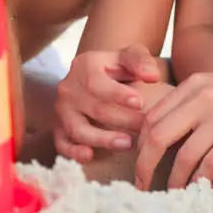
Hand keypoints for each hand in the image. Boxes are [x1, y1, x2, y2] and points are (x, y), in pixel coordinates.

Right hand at [53, 45, 163, 162]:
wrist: (96, 75)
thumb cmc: (118, 67)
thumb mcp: (130, 56)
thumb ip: (142, 62)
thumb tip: (152, 76)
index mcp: (84, 66)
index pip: (98, 83)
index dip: (118, 94)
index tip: (139, 103)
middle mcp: (69, 88)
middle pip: (94, 108)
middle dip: (122, 120)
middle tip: (145, 128)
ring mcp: (62, 110)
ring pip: (78, 129)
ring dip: (103, 139)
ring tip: (128, 144)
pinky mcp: (59, 128)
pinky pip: (62, 144)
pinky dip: (73, 152)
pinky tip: (89, 155)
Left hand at [134, 67, 212, 190]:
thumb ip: (198, 100)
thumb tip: (170, 126)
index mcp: (196, 84)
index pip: (153, 116)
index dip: (140, 144)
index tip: (140, 163)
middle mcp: (204, 96)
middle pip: (157, 135)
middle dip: (144, 165)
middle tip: (142, 185)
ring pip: (183, 155)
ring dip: (174, 180)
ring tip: (173, 194)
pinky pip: (212, 163)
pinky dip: (201, 181)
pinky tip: (200, 190)